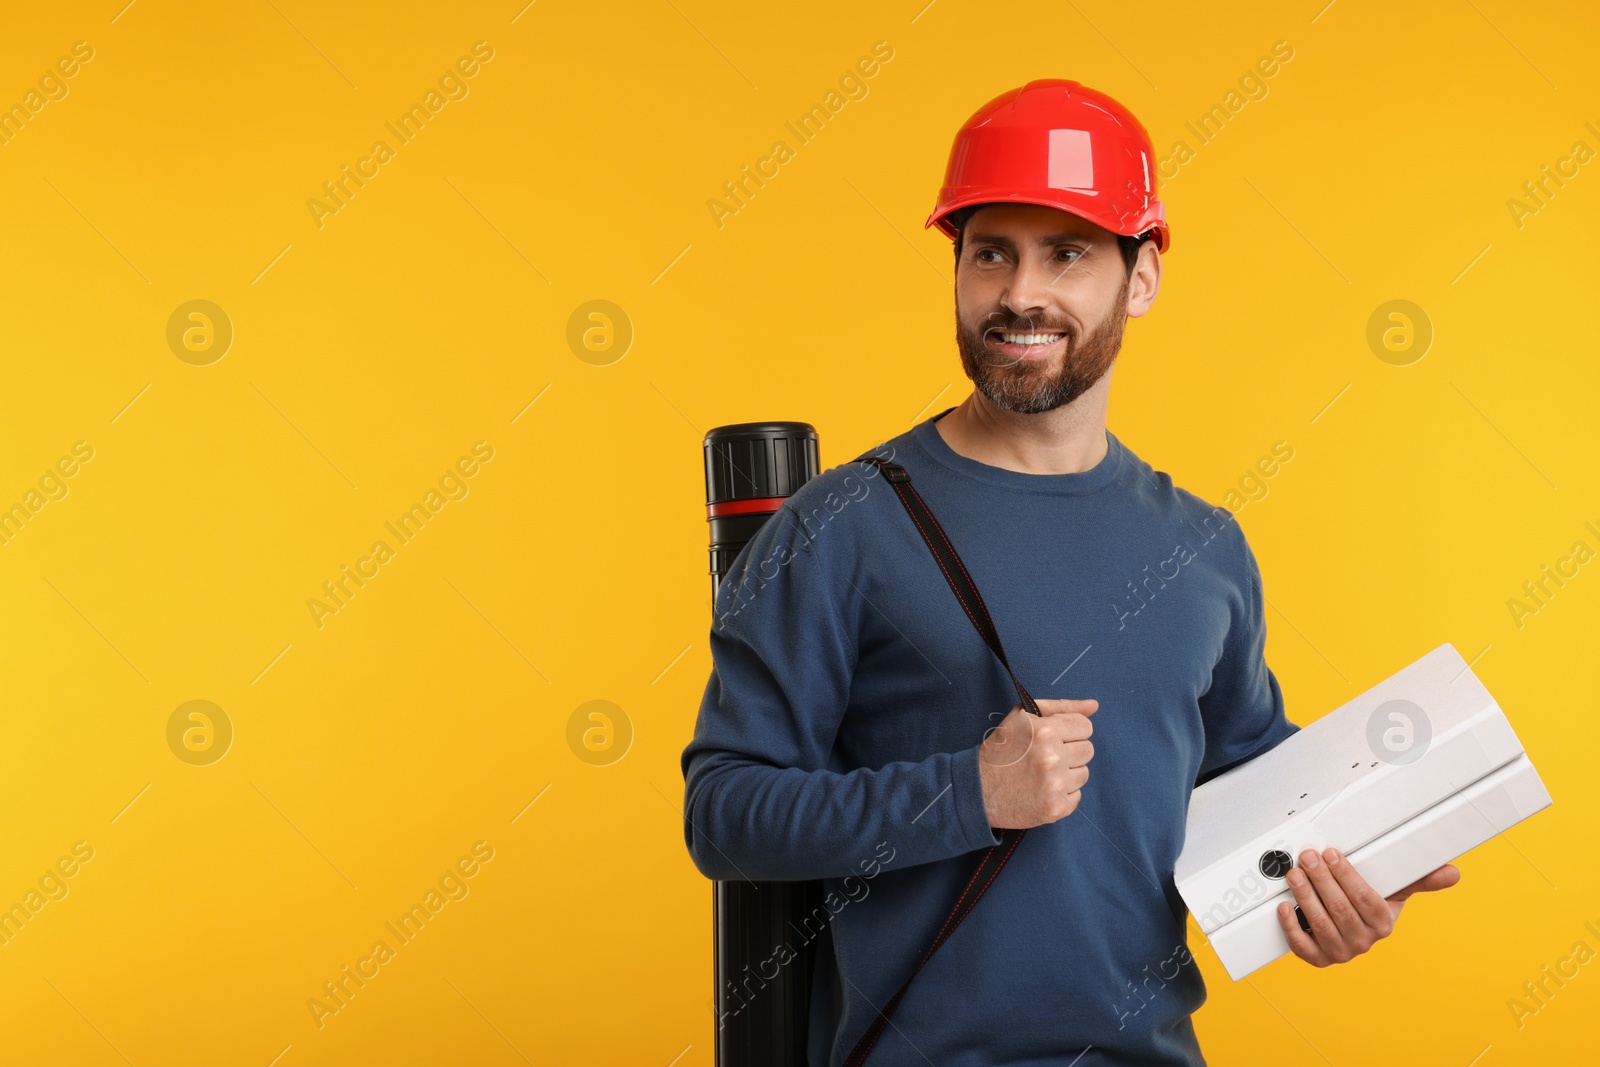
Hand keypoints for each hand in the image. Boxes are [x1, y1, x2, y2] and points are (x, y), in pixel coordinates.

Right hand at [976, 698, 1096, 829]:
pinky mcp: (1056, 808)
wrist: (977, 789)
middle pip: (1088, 749)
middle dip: (1070, 751)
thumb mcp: (1022, 717)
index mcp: (1045, 731)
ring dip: (1067, 773)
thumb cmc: (1000, 750)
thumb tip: (1094, 705)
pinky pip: (1077, 796)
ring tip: (1043, 774)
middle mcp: (1052, 758)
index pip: (1085, 726)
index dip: (1070, 730)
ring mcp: (1055, 786)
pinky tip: (1043, 790)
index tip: (1055, 737)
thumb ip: (1060, 707)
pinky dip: (1062, 794)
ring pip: (1084, 773)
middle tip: (1046, 756)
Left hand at [1277, 847, 1461, 966]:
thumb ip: (1421, 879)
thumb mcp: (1396, 890)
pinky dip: (1291, 927)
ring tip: (1295, 874)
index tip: (1331, 854)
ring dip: (1304, 897)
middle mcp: (1363, 941)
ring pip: (1320, 923)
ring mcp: (1340, 952)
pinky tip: (1284, 906)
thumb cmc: (1372, 906)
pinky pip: (1302, 947)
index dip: (1346, 876)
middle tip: (1308, 857)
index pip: (1364, 899)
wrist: (1354, 931)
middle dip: (1321, 879)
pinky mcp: (1318, 959)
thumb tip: (1452, 873)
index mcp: (1383, 924)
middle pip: (1339, 909)